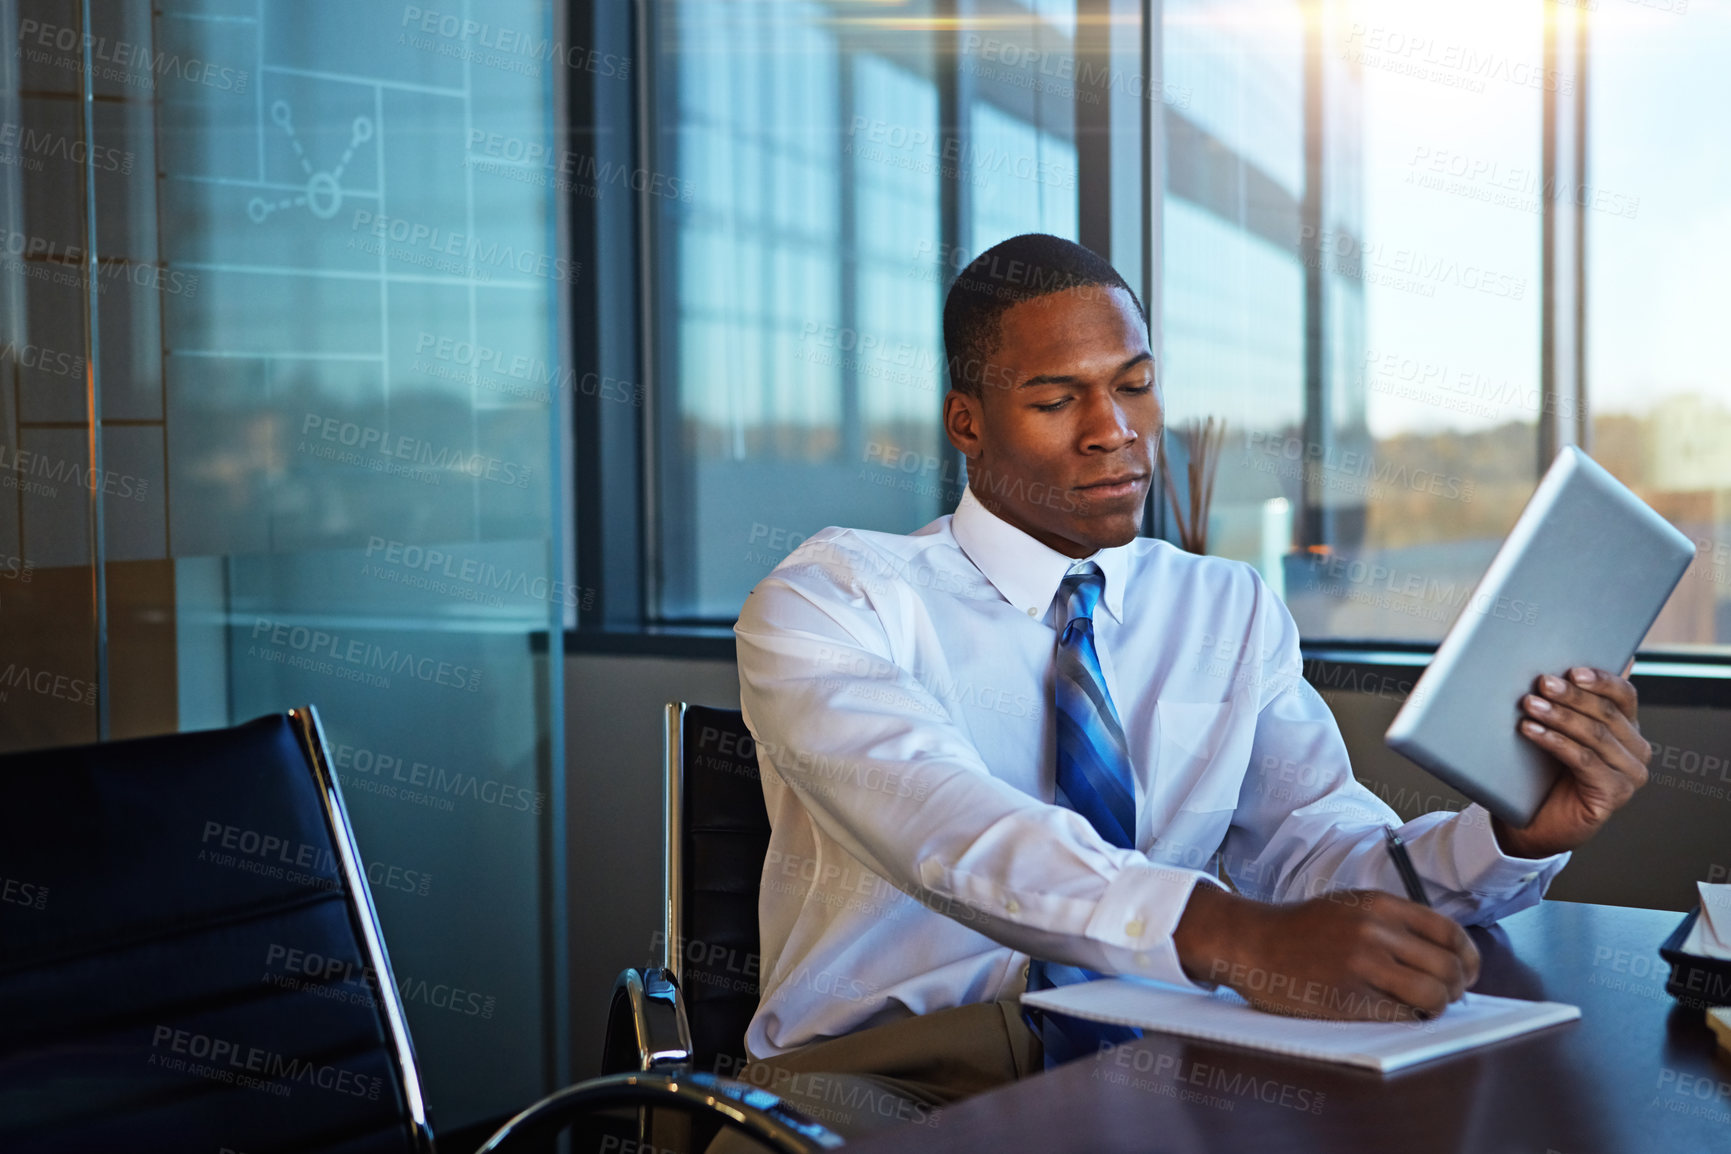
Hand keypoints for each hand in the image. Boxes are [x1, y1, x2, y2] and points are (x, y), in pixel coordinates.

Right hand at [1174, 885, 1478, 1021]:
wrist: (1253, 943)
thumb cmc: (1303, 928)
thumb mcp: (1352, 906)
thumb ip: (1396, 922)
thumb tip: (1448, 955)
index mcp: (1379, 904)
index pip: (1450, 933)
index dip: (1468, 957)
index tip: (1468, 971)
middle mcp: (1375, 932)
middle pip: (1448, 967)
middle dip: (1457, 987)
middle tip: (1447, 995)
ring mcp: (1362, 967)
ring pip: (1433, 996)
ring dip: (1438, 1007)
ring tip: (1424, 1007)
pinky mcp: (1349, 999)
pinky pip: (1402, 1017)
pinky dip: (1409, 1020)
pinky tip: (1398, 1014)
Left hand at [1494, 665, 1650, 858]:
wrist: (1532, 821)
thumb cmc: (1542, 772)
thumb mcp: (1556, 730)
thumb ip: (1566, 701)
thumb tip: (1563, 665)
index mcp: (1629, 729)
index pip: (1624, 695)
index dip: (1600, 679)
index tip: (1571, 669)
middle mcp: (1637, 751)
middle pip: (1607, 713)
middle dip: (1571, 696)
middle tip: (1541, 683)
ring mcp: (1630, 775)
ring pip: (1595, 735)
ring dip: (1559, 717)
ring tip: (1530, 705)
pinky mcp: (1614, 794)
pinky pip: (1584, 760)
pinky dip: (1556, 742)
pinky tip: (1531, 731)